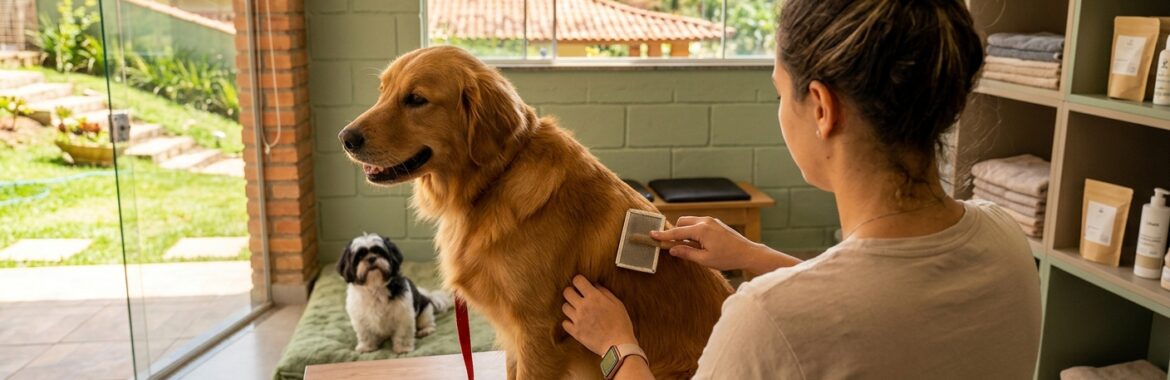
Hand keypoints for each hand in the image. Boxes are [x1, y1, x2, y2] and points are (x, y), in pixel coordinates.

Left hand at [562, 275, 637, 355]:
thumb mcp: (617, 304)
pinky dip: (569, 322)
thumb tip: (595, 285)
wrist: (618, 345)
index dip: (579, 280)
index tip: (581, 284)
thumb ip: (605, 292)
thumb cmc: (620, 324)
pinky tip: (576, 322)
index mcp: (594, 297)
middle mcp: (583, 307)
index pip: (578, 281)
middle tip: (578, 296)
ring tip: (578, 310)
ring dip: (570, 307)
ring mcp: (577, 319)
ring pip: (564, 307)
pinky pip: (564, 323)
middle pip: (567, 292)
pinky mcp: (575, 332)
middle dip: (571, 292)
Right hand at [650, 216, 764, 271]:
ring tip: (689, 247)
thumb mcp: (704, 259)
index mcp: (701, 230)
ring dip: (685, 232)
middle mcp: (705, 221)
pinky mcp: (715, 223)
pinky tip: (698, 243)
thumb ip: (686, 253)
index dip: (663, 235)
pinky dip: (693, 231)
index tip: (652, 234)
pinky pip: (698, 223)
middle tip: (673, 246)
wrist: (748, 253)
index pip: (677, 232)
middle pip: (681, 222)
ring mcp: (711, 220)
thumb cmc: (728, 258)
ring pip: (690, 222)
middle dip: (675, 232)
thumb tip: (672, 250)